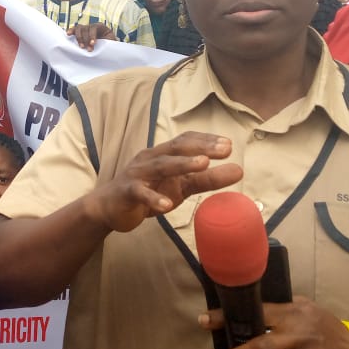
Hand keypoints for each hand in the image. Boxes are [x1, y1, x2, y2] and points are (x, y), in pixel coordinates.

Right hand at [67, 21, 113, 50]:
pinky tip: (68, 34)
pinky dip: (71, 31)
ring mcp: (86, 29)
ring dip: (79, 38)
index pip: (94, 28)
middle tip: (88, 49)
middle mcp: (92, 26)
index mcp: (101, 27)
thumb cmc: (110, 46)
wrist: (108, 49)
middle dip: (86, 39)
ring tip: (81, 46)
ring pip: (79, 28)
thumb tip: (107, 46)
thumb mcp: (113, 43)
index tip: (92, 44)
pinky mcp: (81, 34)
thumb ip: (110, 43)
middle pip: (85, 28)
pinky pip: (74, 30)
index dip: (92, 35)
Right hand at [88, 132, 241, 232]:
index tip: (228, 145)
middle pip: (176, 148)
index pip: (186, 140)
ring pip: (160, 166)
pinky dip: (154, 199)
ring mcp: (137, 174)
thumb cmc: (148, 192)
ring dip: (182, 164)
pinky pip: (140, 193)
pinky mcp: (127, 192)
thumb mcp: (181, 186)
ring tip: (203, 164)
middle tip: (224, 150)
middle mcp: (150, 158)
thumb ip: (207, 179)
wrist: (109, 207)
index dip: (206, 140)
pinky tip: (168, 206)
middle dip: (201, 147)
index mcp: (163, 154)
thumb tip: (239, 170)